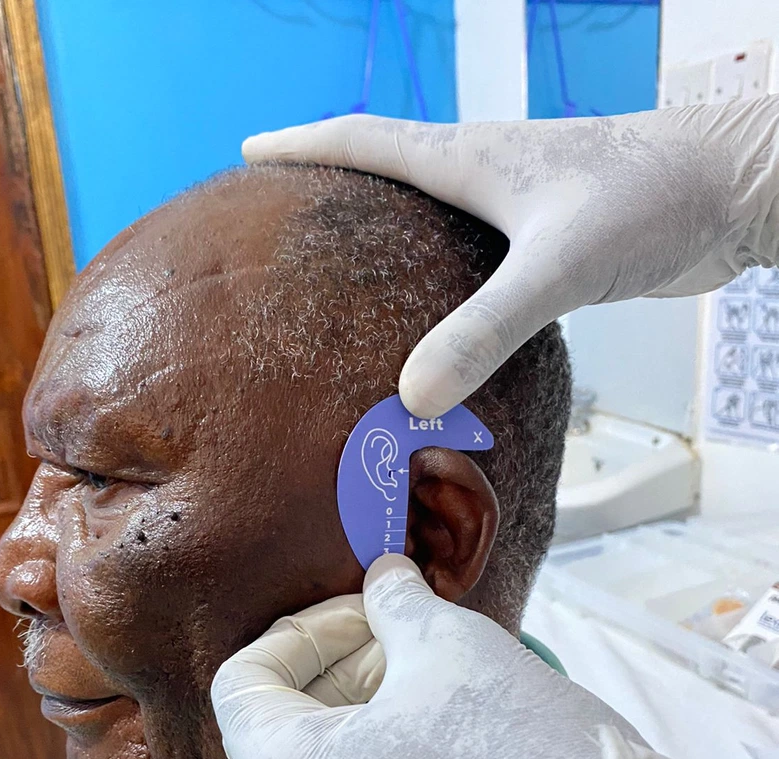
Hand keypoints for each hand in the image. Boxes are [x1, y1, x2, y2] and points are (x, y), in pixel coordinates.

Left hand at [213, 555, 778, 758]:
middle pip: (283, 727)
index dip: (302, 628)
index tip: (369, 611)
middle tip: (411, 634)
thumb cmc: (520, 754)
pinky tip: (456, 729)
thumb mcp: (449, 647)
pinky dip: (387, 758)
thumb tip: (384, 576)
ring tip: (441, 676)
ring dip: (368, 708)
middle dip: (341, 663)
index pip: (242, 684)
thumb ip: (396, 602)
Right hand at [244, 98, 778, 416]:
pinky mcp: (549, 241)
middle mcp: (486, 173)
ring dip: (386, 230)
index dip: (304, 145)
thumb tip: (410, 397)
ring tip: (344, 265)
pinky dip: (440, 278)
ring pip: (431, 214)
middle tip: (285, 211)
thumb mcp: (556, 267)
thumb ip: (483, 329)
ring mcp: (518, 206)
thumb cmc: (649, 201)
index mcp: (470, 157)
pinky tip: (436, 315)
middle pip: (389, 168)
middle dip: (332, 183)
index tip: (251, 152)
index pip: (365, 140)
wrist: (731, 189)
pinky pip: (474, 257)